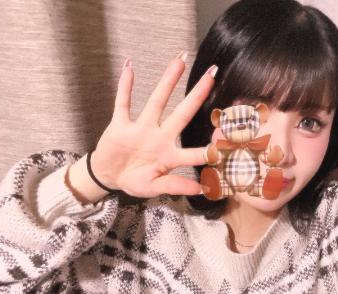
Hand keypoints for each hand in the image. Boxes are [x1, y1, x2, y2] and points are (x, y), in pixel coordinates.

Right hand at [69, 53, 216, 201]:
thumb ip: (175, 186)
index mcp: (170, 155)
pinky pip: (123, 103)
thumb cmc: (135, 181)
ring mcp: (141, 128)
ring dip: (167, 81)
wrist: (109, 175)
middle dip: (197, 94)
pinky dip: (124, 86)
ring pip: (157, 101)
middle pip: (182, 113)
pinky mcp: (120, 125)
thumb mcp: (153, 188)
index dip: (210, 150)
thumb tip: (201, 189)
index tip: (228, 139)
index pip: (195, 152)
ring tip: (180, 60)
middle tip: (212, 74)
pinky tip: (129, 66)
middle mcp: (160, 137)